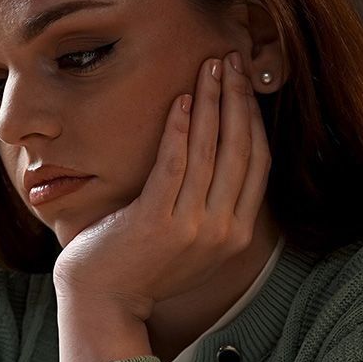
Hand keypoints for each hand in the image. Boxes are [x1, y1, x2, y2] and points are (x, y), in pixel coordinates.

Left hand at [52, 51, 270, 320]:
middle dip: (237, 98)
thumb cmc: (140, 264)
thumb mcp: (191, 239)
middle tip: (231, 60)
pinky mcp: (158, 220)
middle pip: (241, 149)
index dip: (253, 117)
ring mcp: (192, 227)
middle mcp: (223, 230)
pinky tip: (180, 99)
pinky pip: (174, 163)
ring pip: (210, 150)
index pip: (258, 162)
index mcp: (237, 233)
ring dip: (210, 102)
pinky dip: (178, 128)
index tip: (246, 83)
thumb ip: (211, 206)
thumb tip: (218, 153)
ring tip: (209, 67)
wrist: (104, 301)